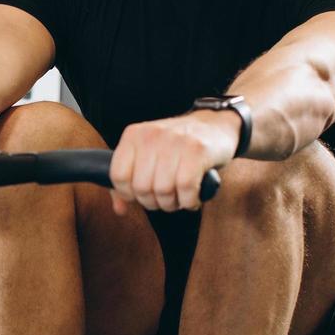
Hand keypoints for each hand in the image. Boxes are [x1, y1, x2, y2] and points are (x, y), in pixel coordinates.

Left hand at [108, 111, 241, 214]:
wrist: (215, 126)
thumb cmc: (177, 147)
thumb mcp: (148, 156)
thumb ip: (128, 181)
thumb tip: (119, 209)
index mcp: (133, 135)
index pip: (118, 176)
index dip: (129, 194)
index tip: (142, 195)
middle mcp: (152, 135)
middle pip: (141, 188)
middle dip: (153, 202)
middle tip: (165, 198)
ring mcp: (175, 141)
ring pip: (163, 191)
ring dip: (172, 203)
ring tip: (179, 197)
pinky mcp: (198, 151)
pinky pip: (186, 188)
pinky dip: (189, 201)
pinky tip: (192, 197)